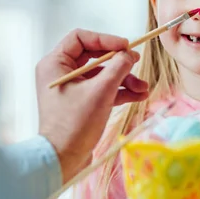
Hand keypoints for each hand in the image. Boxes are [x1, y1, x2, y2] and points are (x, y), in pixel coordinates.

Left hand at [36, 29, 148, 183]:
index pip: (81, 38)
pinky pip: (102, 89)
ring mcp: (71, 88)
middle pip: (94, 56)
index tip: (125, 46)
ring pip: (101, 74)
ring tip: (144, 88)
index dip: (105, 39)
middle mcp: (60, 73)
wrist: (63, 160)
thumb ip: (117, 68)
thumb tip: (130, 54)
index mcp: (55, 64)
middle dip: (119, 62)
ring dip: (124, 79)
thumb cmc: (75, 124)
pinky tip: (139, 95)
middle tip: (137, 62)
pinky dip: (119, 91)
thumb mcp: (101, 91)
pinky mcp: (80, 103)